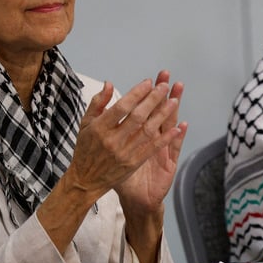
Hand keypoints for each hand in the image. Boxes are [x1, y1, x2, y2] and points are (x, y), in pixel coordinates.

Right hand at [64, 71, 184, 205]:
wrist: (86, 180)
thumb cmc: (85, 148)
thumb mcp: (85, 124)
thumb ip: (98, 103)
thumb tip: (109, 83)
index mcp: (99, 128)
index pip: (121, 107)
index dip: (136, 93)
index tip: (148, 82)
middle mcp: (112, 140)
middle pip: (137, 117)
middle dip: (153, 100)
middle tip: (164, 86)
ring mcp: (124, 153)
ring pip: (147, 131)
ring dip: (162, 115)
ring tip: (174, 101)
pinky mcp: (133, 163)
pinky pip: (152, 149)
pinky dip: (165, 138)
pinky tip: (176, 128)